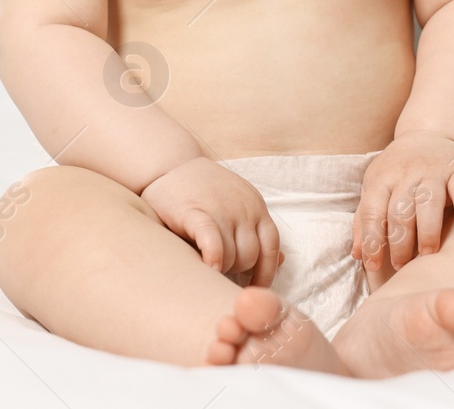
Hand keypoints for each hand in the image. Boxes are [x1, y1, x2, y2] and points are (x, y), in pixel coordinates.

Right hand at [140, 157, 281, 286]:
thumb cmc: (204, 192)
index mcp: (256, 207)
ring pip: (234, 256)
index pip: (272, 247)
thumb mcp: (238, 206)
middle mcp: (244, 208)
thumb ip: (256, 233)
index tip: (254, 290)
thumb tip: (283, 261)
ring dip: (222, 269)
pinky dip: (214, 258)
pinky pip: (213, 242)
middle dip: (236, 271)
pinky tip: (209, 268)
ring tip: (206, 266)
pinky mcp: (195, 212)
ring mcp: (221, 209)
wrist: (170, 164)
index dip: (266, 273)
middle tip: (219, 271)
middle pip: (251, 257)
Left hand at [351, 132, 453, 272]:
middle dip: (400, 242)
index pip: (372, 211)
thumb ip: (365, 219)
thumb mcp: (376, 187)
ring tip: (428, 254)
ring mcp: (435, 170)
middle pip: (400, 210)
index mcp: (382, 178)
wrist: (432, 134)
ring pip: (429, 202)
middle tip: (403, 265)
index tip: (374, 266)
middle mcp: (407, 173)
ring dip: (428, 231)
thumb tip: (357, 254)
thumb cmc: (399, 172)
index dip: (372, 240)